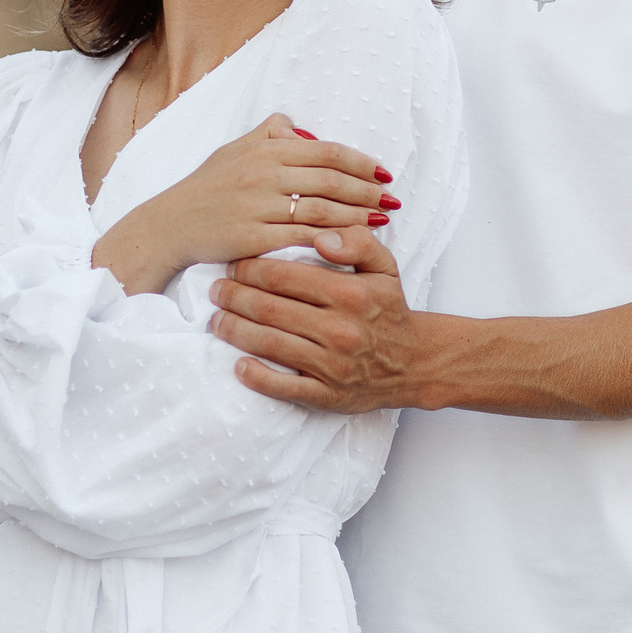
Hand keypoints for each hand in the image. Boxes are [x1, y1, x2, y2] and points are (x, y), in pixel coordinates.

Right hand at [92, 114, 398, 296]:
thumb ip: (267, 133)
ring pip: (322, 209)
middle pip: (331, 180)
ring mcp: (259, 206)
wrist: (169, 225)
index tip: (383, 173)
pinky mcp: (254, 237)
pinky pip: (301, 238)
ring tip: (381, 221)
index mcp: (265, 149)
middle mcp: (265, 174)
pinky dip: (331, 240)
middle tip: (392, 200)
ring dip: (357, 216)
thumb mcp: (233, 149)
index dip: (360, 162)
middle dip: (367, 191)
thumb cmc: (205, 188)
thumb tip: (298, 126)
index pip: (326, 152)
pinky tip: (351, 243)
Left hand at [209, 225, 421, 413]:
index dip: (250, 268)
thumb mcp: (384, 266)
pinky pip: (284, 388)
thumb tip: (321, 237)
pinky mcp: (328, 395)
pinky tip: (239, 366)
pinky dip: (257, 377)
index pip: (283, 276)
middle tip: (216, 290)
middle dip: (234, 297)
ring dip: (235, 331)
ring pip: (269, 344)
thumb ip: (357, 241)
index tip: (233, 264)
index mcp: (350, 293)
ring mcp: (332, 365)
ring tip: (217, 321)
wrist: (415, 362)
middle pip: (269, 309)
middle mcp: (340, 329)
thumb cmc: (389, 309)